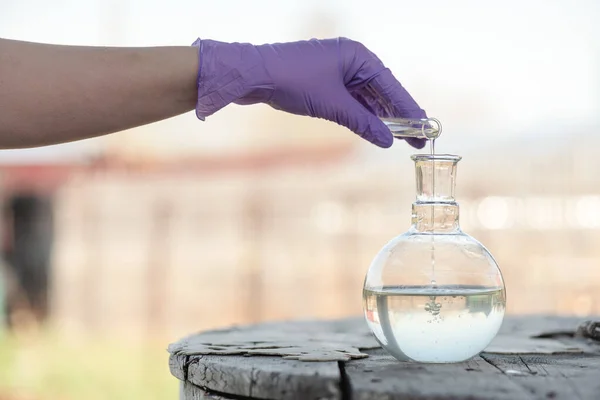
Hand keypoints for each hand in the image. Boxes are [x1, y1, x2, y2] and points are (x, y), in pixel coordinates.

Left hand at [192, 38, 426, 148]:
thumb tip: (387, 141)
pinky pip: (350, 100)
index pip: (391, 86)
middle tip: (417, 139)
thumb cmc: (293, 81)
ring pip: (366, 98)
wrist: (254, 74)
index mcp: (358, 56)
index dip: (409, 109)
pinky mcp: (324, 81)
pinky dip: (362, 115)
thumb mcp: (333, 106)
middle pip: (381, 92)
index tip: (426, 127)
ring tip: (400, 138)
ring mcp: (336, 70)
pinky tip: (374, 129)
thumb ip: (362, 123)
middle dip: (398, 116)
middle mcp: (351, 60)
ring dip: (380, 118)